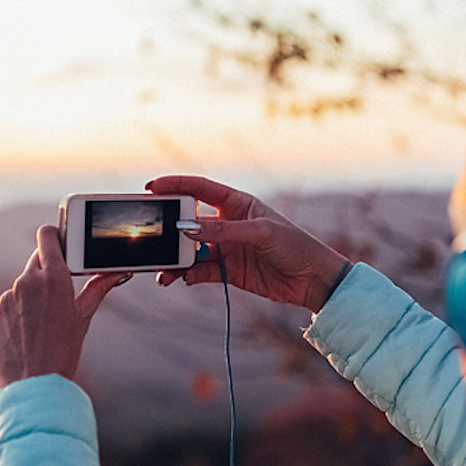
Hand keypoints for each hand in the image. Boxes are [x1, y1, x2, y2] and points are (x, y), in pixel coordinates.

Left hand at [0, 225, 129, 389]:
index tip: (60, 243)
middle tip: (56, 296)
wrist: (34, 386)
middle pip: (35, 261)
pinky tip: (22, 337)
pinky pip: (3, 308)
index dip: (54, 236)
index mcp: (54, 277)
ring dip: (29, 299)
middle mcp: (26, 282)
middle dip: (45, 273)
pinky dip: (12, 317)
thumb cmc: (64, 352)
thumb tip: (117, 271)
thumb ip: (98, 288)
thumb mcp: (83, 317)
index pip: (47, 235)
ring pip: (19, 288)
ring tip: (40, 327)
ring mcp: (6, 298)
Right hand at [147, 175, 350, 312]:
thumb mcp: (261, 233)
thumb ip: (224, 230)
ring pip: (190, 250)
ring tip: (163, 271)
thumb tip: (187, 228)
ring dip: (175, 259)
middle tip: (152, 237)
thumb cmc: (295, 245)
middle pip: (188, 221)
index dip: (175, 185)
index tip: (151, 188)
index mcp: (236, 203)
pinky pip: (199, 271)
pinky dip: (188, 275)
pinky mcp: (227, 271)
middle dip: (169, 228)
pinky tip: (183, 279)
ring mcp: (225, 248)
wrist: (313, 280)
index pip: (199, 189)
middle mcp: (227, 223)